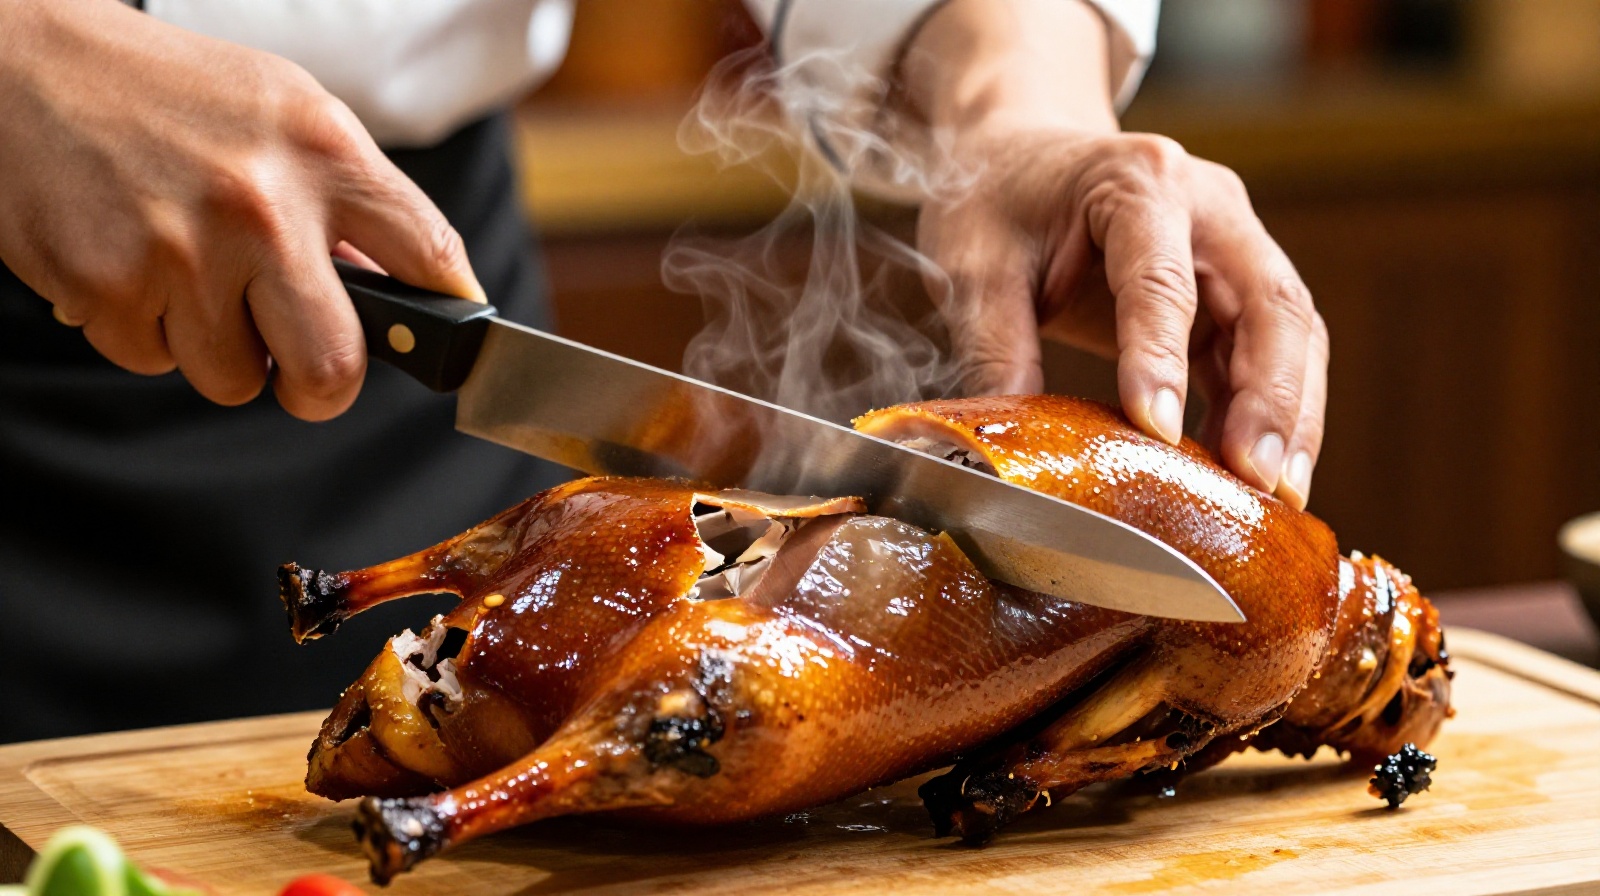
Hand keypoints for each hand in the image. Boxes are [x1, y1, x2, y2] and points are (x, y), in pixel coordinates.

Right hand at [0, 0, 483, 420]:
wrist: (22, 63)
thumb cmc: (166, 94)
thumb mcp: (283, 111)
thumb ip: (347, 198)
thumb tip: (400, 292)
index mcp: (323, 150)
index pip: (429, 256)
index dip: (452, 322)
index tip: (453, 347)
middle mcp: (263, 204)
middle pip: (336, 367)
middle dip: (324, 388)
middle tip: (305, 372)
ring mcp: (184, 252)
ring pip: (238, 380)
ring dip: (218, 349)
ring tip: (188, 275)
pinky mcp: (108, 288)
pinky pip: (155, 362)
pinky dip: (146, 331)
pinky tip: (133, 266)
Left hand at [899, 0, 1326, 508]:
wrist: (1021, 157)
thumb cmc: (997, 202)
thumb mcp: (971, 265)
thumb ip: (992, 348)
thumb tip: (1012, 447)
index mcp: (1137, 180)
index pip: (1159, 277)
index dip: (1161, 357)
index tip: (1155, 432)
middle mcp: (1208, 205)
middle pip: (1267, 300)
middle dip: (1270, 395)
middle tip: (1256, 480)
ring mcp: (1234, 245)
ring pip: (1291, 329)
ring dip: (1291, 414)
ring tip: (1275, 496)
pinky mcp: (1236, 290)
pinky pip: (1275, 351)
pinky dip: (1277, 413)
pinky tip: (1257, 477)